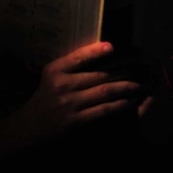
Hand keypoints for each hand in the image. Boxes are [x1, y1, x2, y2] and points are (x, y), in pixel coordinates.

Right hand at [12, 41, 151, 142]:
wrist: (31, 126)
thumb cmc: (46, 97)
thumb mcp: (51, 76)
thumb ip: (70, 66)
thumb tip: (100, 53)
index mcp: (55, 70)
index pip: (78, 58)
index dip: (96, 52)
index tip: (113, 46)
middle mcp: (62, 85)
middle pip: (98, 75)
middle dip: (123, 70)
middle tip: (139, 67)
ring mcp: (70, 104)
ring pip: (105, 92)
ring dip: (126, 87)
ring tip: (140, 83)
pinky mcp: (77, 121)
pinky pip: (104, 110)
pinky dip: (120, 105)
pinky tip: (131, 101)